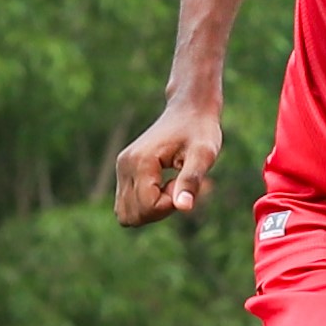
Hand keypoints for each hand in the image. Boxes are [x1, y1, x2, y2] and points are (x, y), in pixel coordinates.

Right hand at [114, 100, 222, 225]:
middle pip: (133, 216)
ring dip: (153, 209)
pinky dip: (148, 204)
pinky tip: (165, 185)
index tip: (183, 181)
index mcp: (140, 162)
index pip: (148, 207)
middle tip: (177, 184)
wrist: (189, 110)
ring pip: (128, 214)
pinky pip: (129, 205)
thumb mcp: (203, 155)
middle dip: (160, 210)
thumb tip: (183, 208)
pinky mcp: (124, 171)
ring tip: (171, 184)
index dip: (171, 204)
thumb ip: (191, 180)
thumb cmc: (200, 130)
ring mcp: (121, 169)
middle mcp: (124, 166)